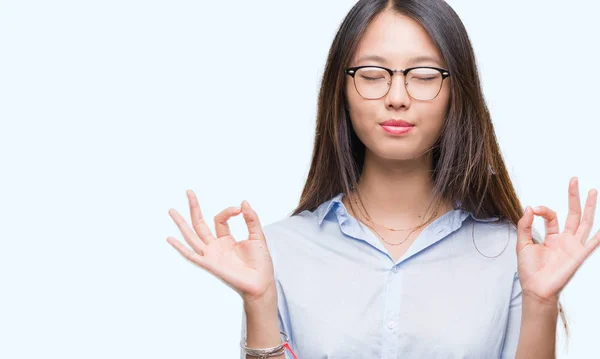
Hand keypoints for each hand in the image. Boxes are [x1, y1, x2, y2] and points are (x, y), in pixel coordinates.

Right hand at [167, 190, 275, 303]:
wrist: (261, 282)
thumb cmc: (260, 263)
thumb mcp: (258, 236)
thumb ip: (251, 219)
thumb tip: (243, 202)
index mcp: (226, 239)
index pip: (219, 219)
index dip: (228, 211)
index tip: (239, 209)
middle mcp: (216, 246)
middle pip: (200, 224)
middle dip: (194, 207)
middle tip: (189, 192)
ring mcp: (211, 254)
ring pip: (192, 236)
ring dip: (181, 223)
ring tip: (171, 210)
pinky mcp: (209, 264)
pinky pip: (191, 255)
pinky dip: (180, 247)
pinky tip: (170, 238)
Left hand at [516, 177, 599, 303]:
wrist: (535, 288)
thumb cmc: (529, 270)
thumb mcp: (522, 244)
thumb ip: (525, 225)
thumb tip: (529, 207)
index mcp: (552, 237)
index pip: (552, 216)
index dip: (543, 210)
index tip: (533, 210)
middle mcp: (565, 239)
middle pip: (573, 214)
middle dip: (574, 197)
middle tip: (575, 180)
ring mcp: (573, 246)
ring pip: (584, 222)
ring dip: (589, 207)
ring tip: (593, 191)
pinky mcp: (578, 255)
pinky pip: (592, 243)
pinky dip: (599, 235)